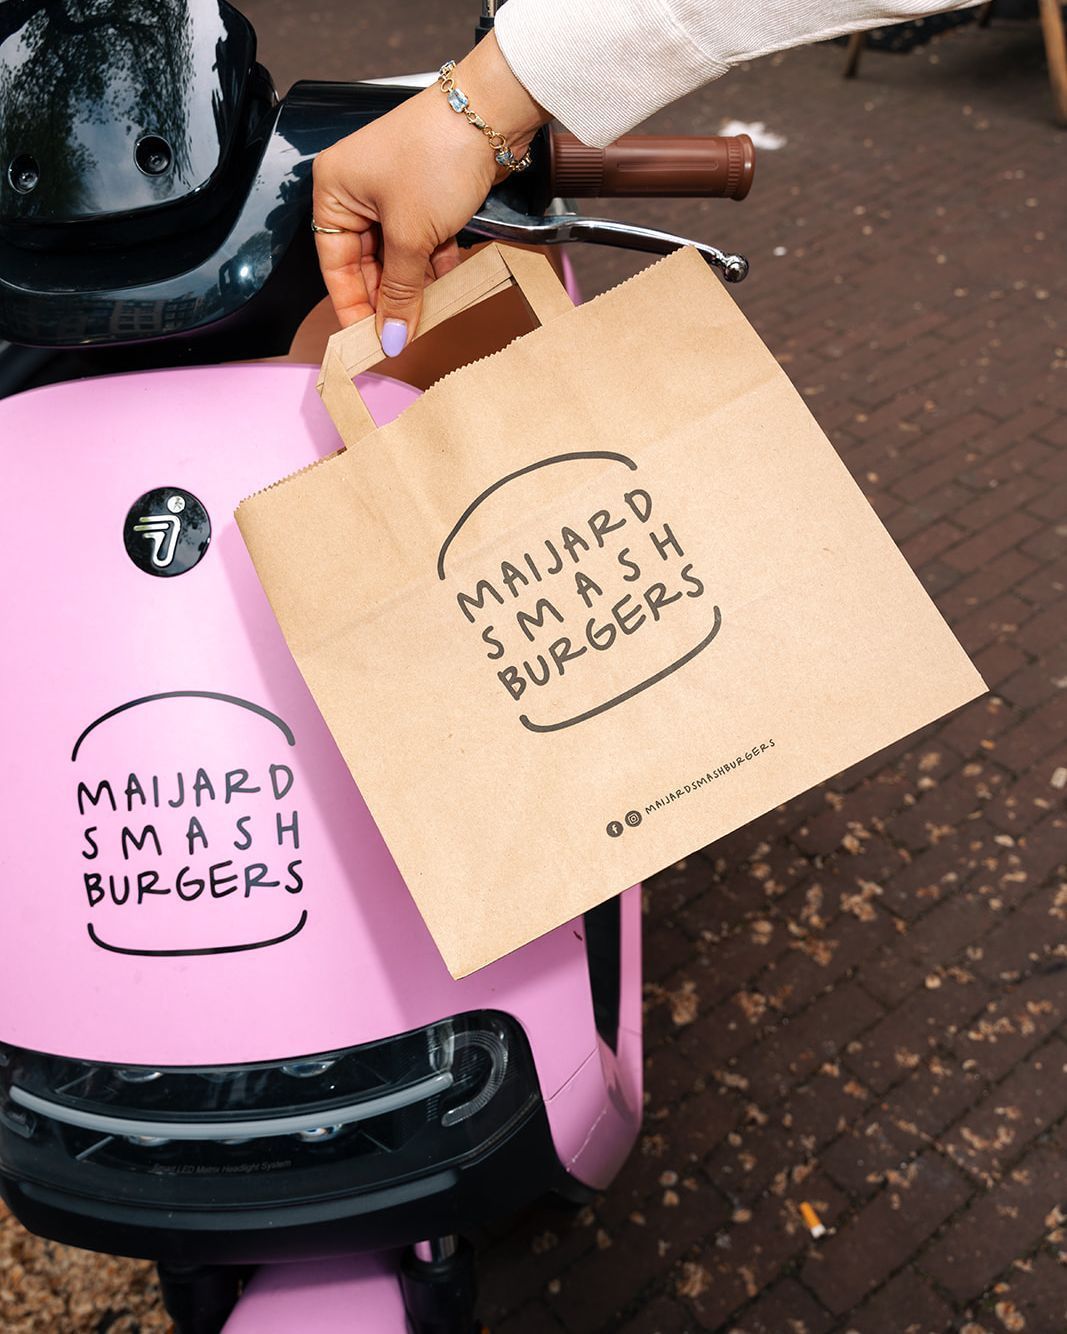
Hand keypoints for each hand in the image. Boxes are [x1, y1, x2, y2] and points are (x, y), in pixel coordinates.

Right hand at [312, 33, 547, 353]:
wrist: (491, 115)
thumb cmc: (437, 156)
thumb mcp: (411, 234)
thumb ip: (400, 291)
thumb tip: (390, 338)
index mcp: (335, 190)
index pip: (335, 264)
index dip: (351, 305)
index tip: (367, 341)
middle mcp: (358, 191)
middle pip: (366, 263)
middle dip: (387, 299)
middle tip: (400, 338)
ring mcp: (393, 193)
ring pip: (397, 256)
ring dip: (412, 287)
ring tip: (424, 320)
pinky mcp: (425, 197)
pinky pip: (420, 243)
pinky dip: (432, 266)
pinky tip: (444, 291)